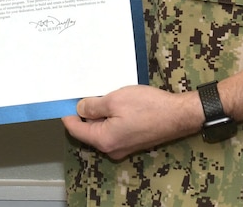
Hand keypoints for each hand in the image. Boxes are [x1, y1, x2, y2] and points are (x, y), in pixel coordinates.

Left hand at [61, 84, 201, 159]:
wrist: (178, 115)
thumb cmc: (148, 106)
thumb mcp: (115, 100)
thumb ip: (93, 106)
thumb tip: (79, 110)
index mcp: (104, 140)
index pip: (76, 130)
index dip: (68, 115)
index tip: (63, 102)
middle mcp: (111, 149)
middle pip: (88, 131)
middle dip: (84, 114)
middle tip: (83, 93)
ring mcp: (123, 147)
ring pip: (102, 130)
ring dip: (99, 114)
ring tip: (101, 95)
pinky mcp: (133, 142)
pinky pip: (114, 130)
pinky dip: (110, 118)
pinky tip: (115, 104)